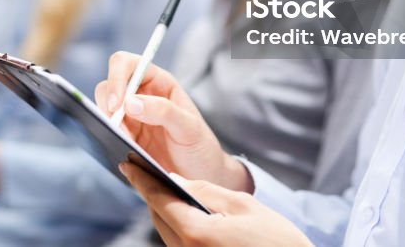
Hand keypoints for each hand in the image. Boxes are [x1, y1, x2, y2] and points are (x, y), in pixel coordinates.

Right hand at [95, 51, 249, 190]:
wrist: (200, 176)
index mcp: (158, 82)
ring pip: (103, 109)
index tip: (118, 104)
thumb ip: (163, 111)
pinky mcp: (124, 137)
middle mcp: (140, 95)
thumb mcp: (189, 127)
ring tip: (127, 142)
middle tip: (118, 128)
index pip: (127, 64)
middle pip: (108, 85)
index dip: (117, 78)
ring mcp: (130, 117)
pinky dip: (108, 138)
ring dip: (108, 124)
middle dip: (109, 105)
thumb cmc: (200, 146)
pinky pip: (106, 132)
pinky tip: (124, 150)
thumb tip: (130, 102)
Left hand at [120, 163, 313, 246]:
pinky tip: (183, 214)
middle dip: (153, 195)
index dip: (142, 180)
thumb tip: (176, 180)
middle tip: (144, 171)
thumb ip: (205, 191)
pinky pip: (180, 244)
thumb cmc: (277, 241)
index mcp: (197, 233)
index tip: (127, 164)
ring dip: (165, 212)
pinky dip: (178, 227)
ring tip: (162, 190)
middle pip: (159, 218)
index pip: (159, 200)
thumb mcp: (244, 206)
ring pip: (168, 233)